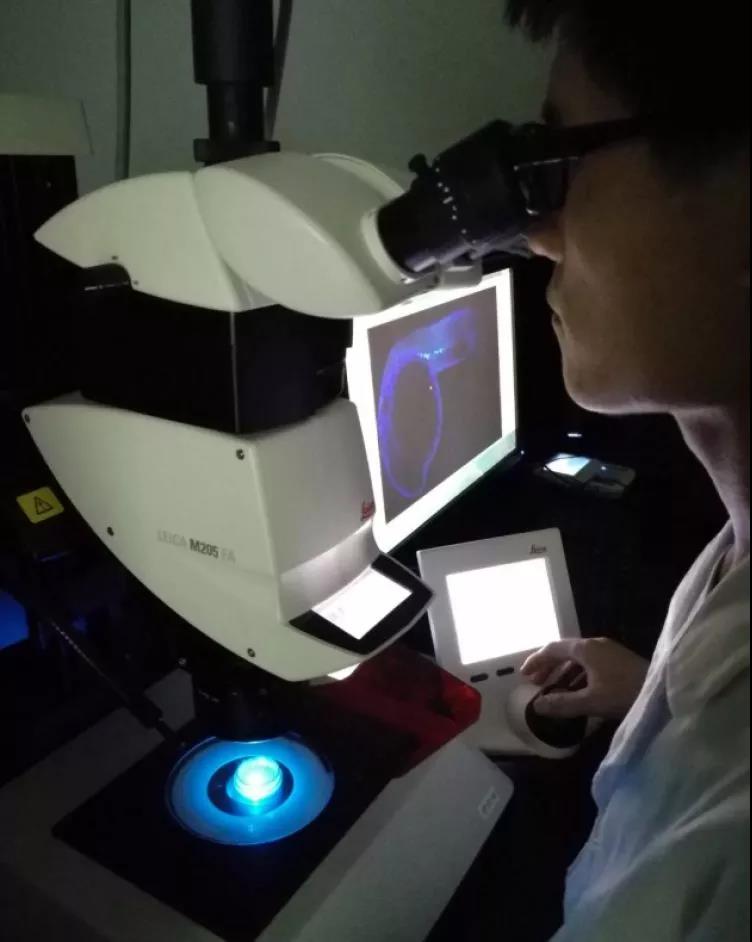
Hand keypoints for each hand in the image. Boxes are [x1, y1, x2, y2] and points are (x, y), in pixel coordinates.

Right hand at [520, 637, 648, 719]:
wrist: (665, 693)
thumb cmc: (624, 693)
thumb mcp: (590, 701)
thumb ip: (562, 703)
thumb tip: (536, 706)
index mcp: (586, 649)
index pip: (552, 648)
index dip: (536, 660)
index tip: (523, 675)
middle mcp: (596, 644)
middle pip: (565, 651)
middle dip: (548, 666)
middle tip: (536, 683)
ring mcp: (610, 650)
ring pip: (579, 657)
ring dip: (563, 671)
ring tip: (554, 688)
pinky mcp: (620, 659)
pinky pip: (590, 662)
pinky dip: (578, 673)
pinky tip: (578, 690)